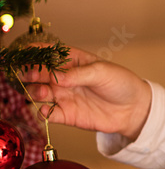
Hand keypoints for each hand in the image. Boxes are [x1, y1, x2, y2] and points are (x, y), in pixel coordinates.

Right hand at [22, 47, 151, 140]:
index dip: (34, 53)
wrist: (133, 109)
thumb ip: (79, 74)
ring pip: (39, 93)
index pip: (47, 54)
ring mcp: (64, 96)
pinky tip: (45, 110)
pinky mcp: (67, 115)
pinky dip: (42, 113)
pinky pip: (48, 114)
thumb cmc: (120, 83)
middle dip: (31, 73)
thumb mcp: (102, 72)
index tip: (26, 54)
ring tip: (43, 93)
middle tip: (31, 75)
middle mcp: (63, 78)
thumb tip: (58, 79)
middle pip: (39, 74)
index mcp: (71, 60)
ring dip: (35, 92)